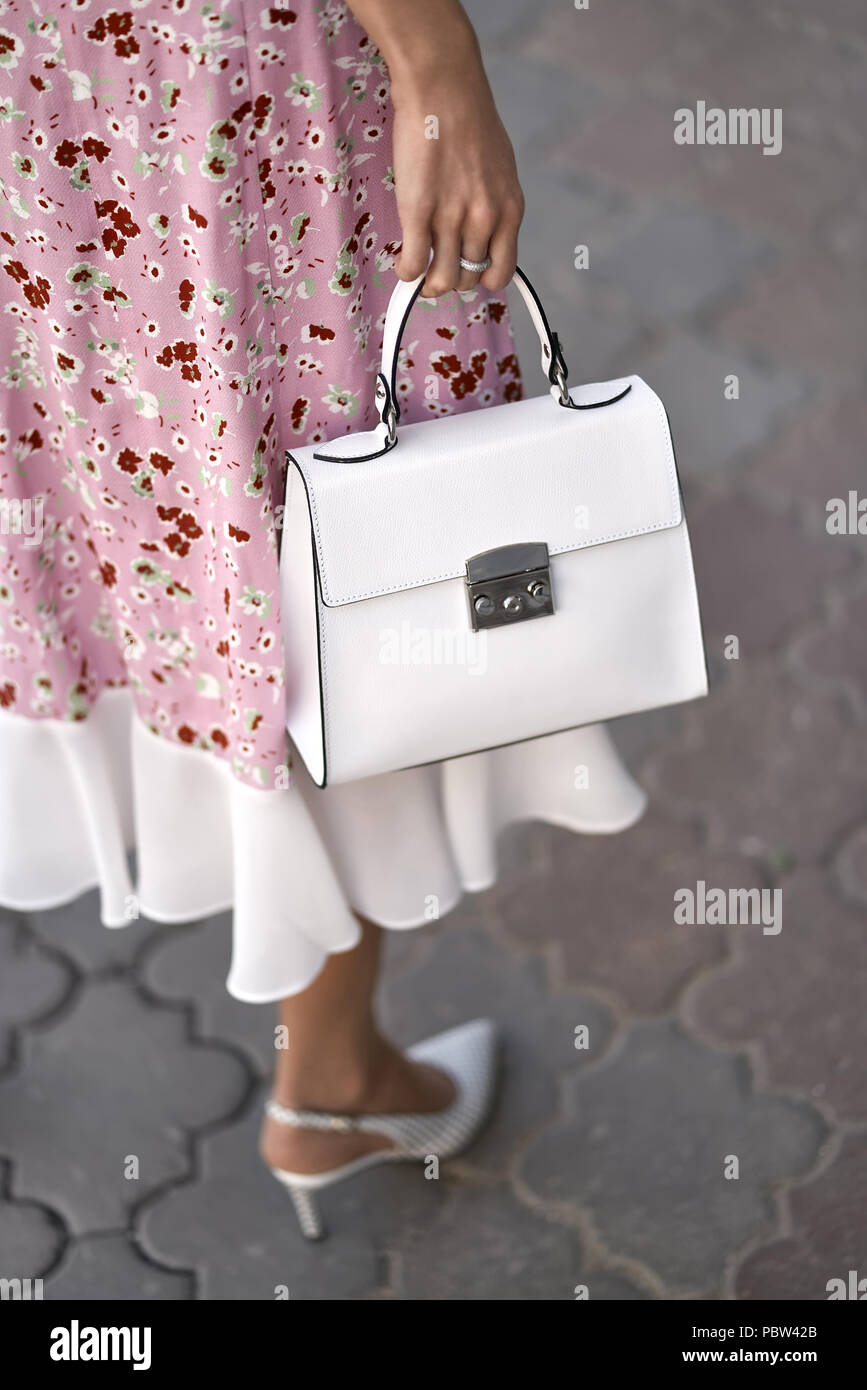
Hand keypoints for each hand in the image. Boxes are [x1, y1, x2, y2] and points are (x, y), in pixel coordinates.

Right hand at [345, 0, 523, 296]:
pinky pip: (414, 263)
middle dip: (451, 279)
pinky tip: (402, 263)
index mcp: (509, 211)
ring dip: (427, 282)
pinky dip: (406, 272)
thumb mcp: (501, 169)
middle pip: (467, 278)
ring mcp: (451, 217)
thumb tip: (481, 232)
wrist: (444, 86)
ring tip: (417, 270)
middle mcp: (484, 220)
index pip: (499, 273)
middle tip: (435, 270)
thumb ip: (495, 205)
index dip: (480, 280)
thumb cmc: (470, 120)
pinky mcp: (419, 210)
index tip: (466, 272)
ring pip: (441, 279)